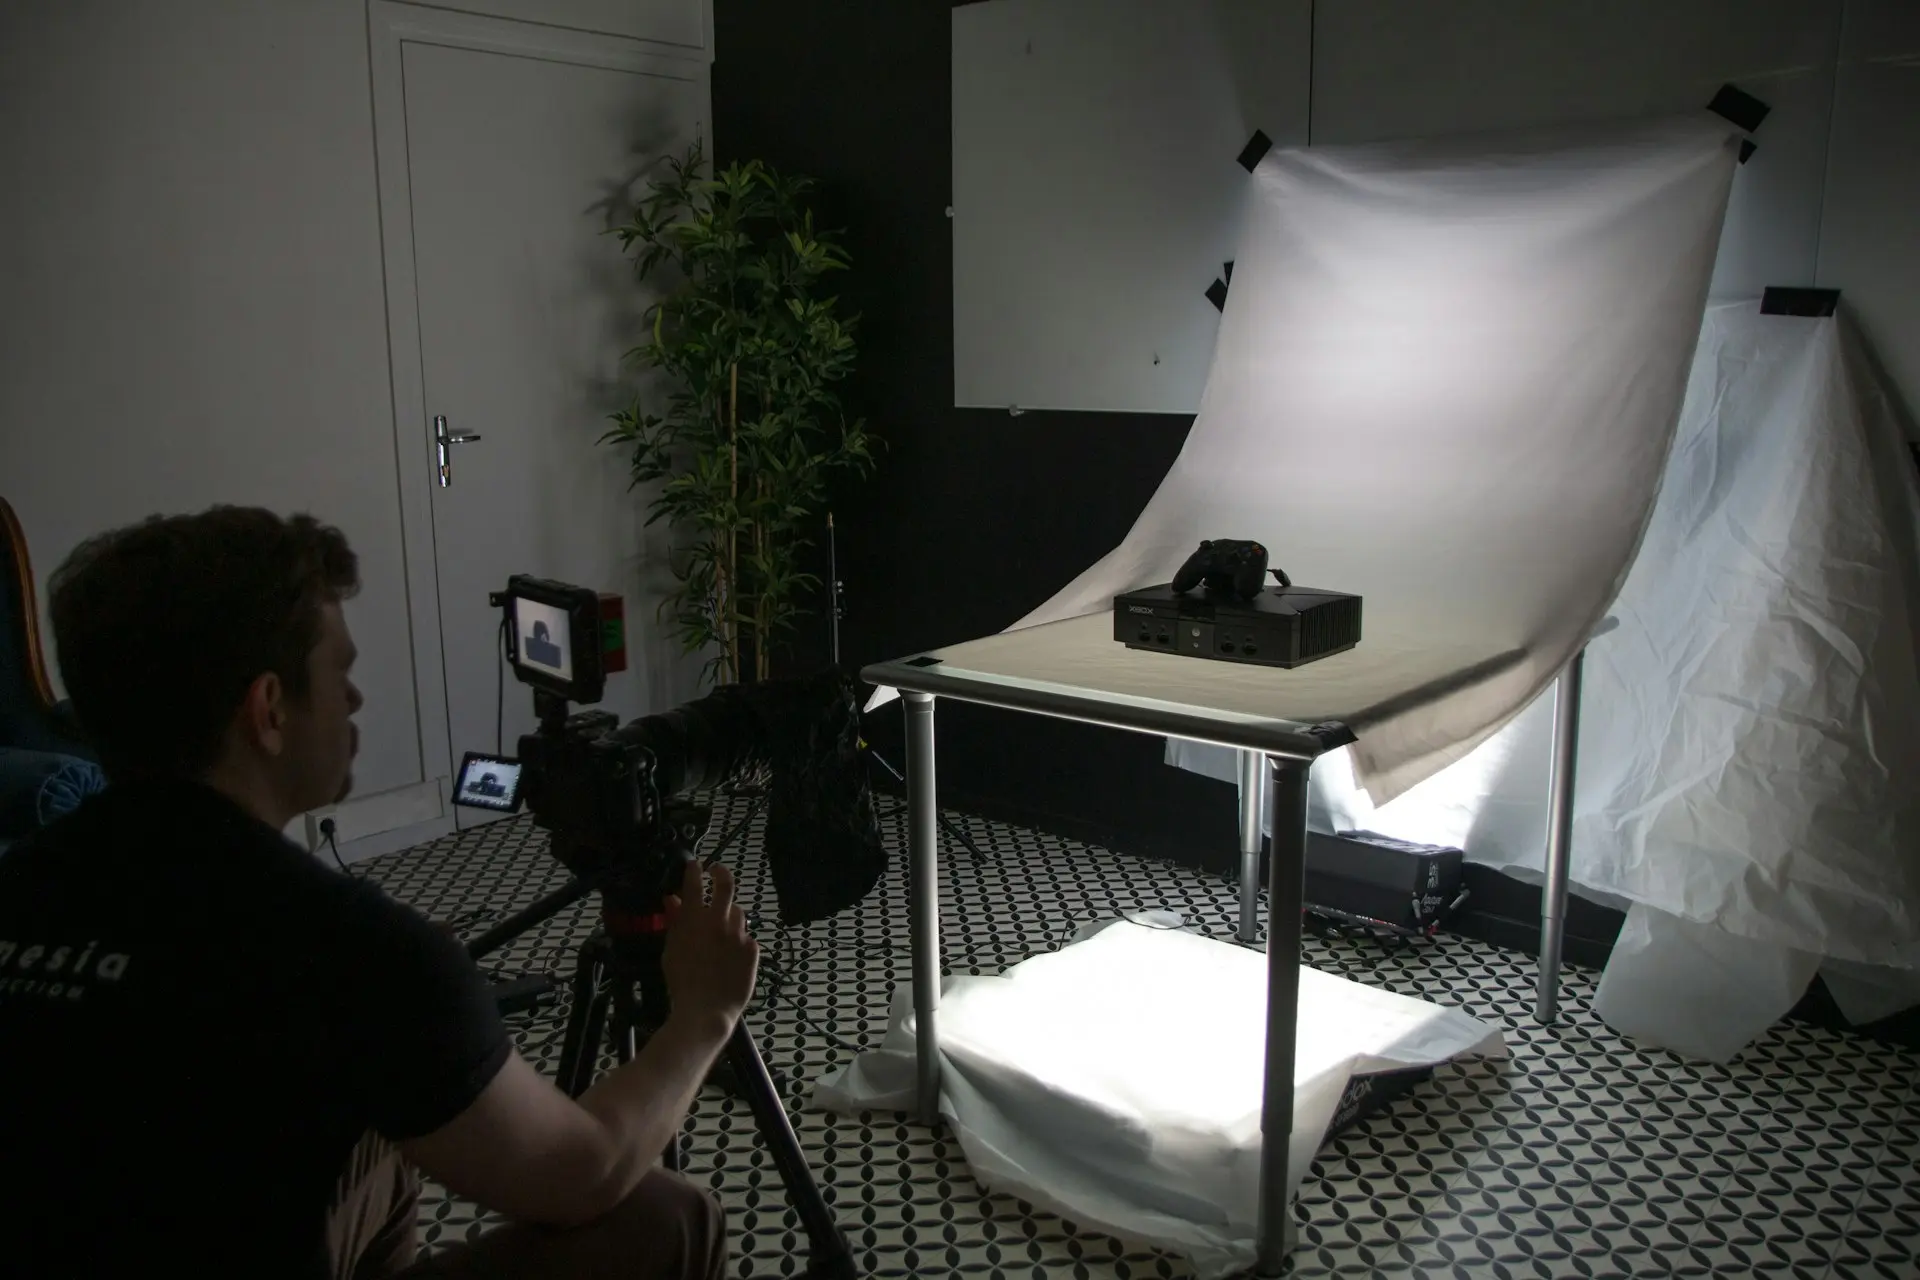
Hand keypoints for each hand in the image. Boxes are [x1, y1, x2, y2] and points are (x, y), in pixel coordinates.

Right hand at [660, 860, 759, 1036]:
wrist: (706, 1010)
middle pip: (726, 885)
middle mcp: (718, 921)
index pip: (693, 884)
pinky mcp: (753, 948)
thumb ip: (674, 922)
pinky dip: (739, 941)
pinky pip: (746, 937)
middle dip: (721, 872)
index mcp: (693, 920)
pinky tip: (731, 957)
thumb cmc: (681, 982)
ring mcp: (738, 934)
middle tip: (717, 871)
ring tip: (721, 933)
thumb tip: (672, 899)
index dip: (694, 870)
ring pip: (738, 913)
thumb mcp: (671, 950)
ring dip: (729, 916)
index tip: (695, 864)